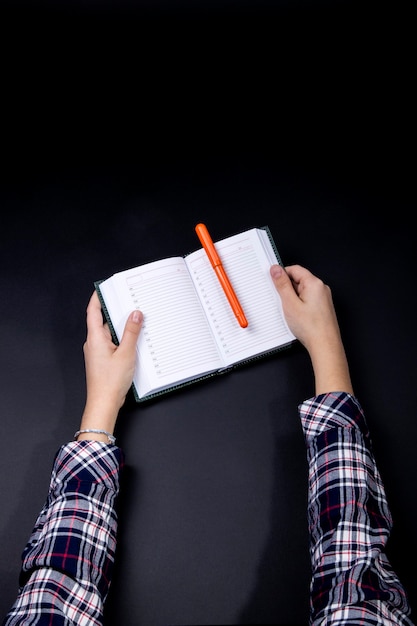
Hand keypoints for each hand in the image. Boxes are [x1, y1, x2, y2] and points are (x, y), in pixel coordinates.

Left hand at [78, 291, 142, 440]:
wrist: (104, 403)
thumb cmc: (110, 382)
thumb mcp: (126, 353)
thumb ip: (131, 332)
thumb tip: (135, 314)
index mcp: (95, 338)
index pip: (93, 312)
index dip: (97, 298)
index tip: (103, 288)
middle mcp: (94, 343)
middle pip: (103, 321)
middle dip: (115, 312)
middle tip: (128, 302)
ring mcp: (98, 353)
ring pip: (110, 334)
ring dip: (121, 328)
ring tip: (136, 322)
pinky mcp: (104, 361)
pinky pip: (113, 344)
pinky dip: (122, 340)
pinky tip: (134, 342)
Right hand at [270, 264, 352, 395]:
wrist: (325, 345)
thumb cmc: (311, 327)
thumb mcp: (290, 303)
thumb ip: (282, 284)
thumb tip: (276, 270)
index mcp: (314, 283)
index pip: (295, 269)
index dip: (282, 274)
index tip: (273, 280)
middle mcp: (321, 289)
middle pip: (299, 280)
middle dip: (287, 288)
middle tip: (280, 300)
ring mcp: (323, 299)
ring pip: (303, 291)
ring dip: (293, 298)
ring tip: (289, 311)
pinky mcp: (322, 308)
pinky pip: (308, 300)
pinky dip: (299, 305)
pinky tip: (296, 316)